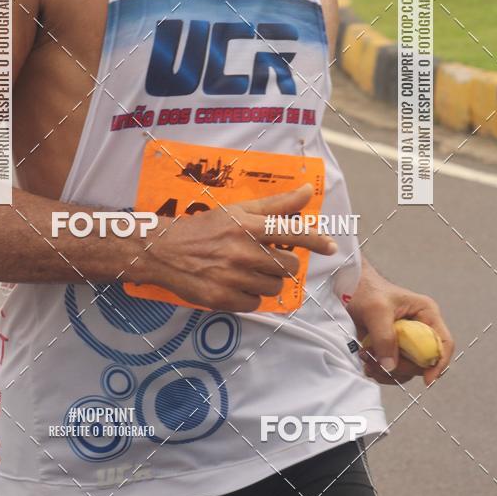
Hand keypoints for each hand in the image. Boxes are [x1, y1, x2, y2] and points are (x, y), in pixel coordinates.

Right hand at [149, 184, 337, 312]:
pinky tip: (235, 284)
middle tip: (263, 258)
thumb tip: (308, 191)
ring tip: (246, 270)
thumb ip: (276, 204)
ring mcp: (232, 277)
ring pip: (273, 287)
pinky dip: (250, 297)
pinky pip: (255, 304)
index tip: (331, 247)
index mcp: (247, 225)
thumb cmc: (205, 228)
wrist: (164, 251)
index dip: (316, 240)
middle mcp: (242, 251)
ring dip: (266, 281)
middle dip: (281, 263)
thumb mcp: (239, 211)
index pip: (292, 232)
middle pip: (287, 265)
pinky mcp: (222, 299)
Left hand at [347, 261, 453, 386]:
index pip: (443, 343)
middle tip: (380, 362)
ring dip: (387, 371)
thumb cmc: (366, 289)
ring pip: (407, 370)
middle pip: (424, 362)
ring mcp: (406, 340)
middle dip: (402, 368)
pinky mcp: (391, 348)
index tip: (427, 379)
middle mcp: (420, 328)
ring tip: (368, 359)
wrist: (348, 287)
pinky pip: (393, 369)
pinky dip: (380, 370)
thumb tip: (390, 366)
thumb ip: (384, 337)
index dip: (439, 363)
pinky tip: (367, 360)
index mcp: (426, 314)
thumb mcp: (376, 310)